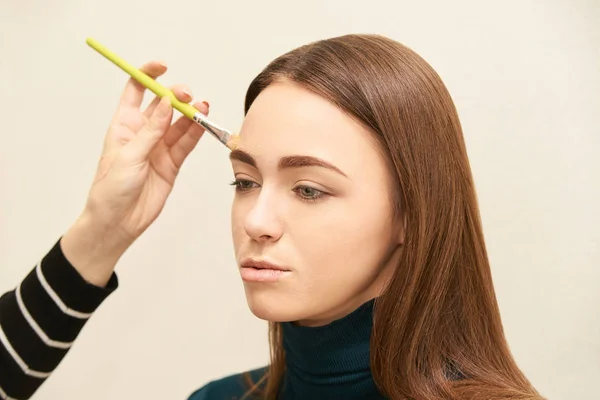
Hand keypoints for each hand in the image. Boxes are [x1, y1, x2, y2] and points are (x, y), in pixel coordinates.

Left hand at [61, 61, 207, 285]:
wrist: (117, 223)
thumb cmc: (110, 189)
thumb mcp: (128, 156)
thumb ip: (151, 130)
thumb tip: (166, 103)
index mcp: (124, 125)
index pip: (137, 90)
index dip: (148, 75)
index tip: (163, 67)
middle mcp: (143, 133)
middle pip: (163, 105)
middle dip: (176, 96)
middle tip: (188, 96)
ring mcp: (159, 148)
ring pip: (179, 124)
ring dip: (191, 115)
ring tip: (203, 109)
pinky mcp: (172, 163)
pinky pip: (186, 144)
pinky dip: (196, 134)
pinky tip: (204, 124)